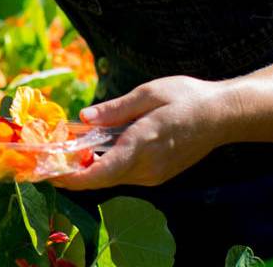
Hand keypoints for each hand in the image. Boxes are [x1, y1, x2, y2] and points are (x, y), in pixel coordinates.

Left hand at [48, 75, 237, 190]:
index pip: (100, 173)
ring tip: (67, 152)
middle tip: (49, 159)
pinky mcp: (159, 176)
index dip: (72, 178)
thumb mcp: (148, 94)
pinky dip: (107, 167)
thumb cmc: (187, 98)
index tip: (49, 173)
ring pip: (113, 178)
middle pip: (102, 179)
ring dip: (89, 170)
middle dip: (74, 173)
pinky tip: (95, 152)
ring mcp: (154, 175)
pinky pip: (125, 175)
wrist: (224, 116)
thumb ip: (115, 109)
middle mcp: (147, 168)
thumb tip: (84, 117)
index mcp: (142, 145)